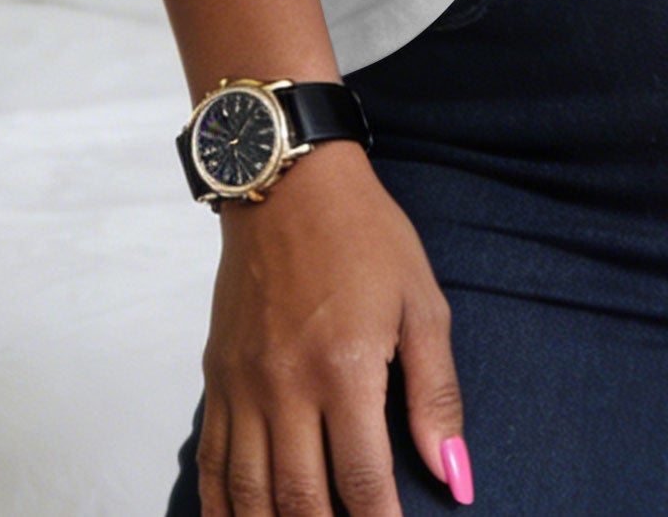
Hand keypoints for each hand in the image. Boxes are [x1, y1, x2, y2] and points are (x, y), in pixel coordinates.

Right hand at [196, 139, 471, 513]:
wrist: (289, 183)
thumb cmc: (365, 236)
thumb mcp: (421, 303)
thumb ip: (436, 394)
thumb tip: (454, 474)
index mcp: (345, 369)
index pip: (362, 481)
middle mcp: (287, 385)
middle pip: (300, 500)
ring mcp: (244, 385)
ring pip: (249, 493)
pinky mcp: (217, 377)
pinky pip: (212, 462)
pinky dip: (223, 507)